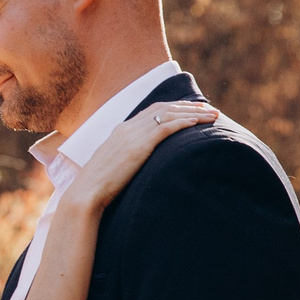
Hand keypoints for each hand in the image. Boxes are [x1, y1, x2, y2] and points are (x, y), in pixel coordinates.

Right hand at [70, 101, 215, 210]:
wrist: (86, 192)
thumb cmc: (98, 186)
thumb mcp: (113, 166)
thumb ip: (126, 159)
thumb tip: (135, 167)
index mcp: (121, 130)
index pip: (152, 111)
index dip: (174, 108)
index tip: (192, 110)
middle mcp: (127, 127)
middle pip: (164, 108)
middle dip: (189, 107)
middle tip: (210, 109)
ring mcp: (132, 134)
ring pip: (168, 114)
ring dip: (193, 113)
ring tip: (212, 116)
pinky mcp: (139, 145)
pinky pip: (165, 127)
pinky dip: (183, 122)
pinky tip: (197, 123)